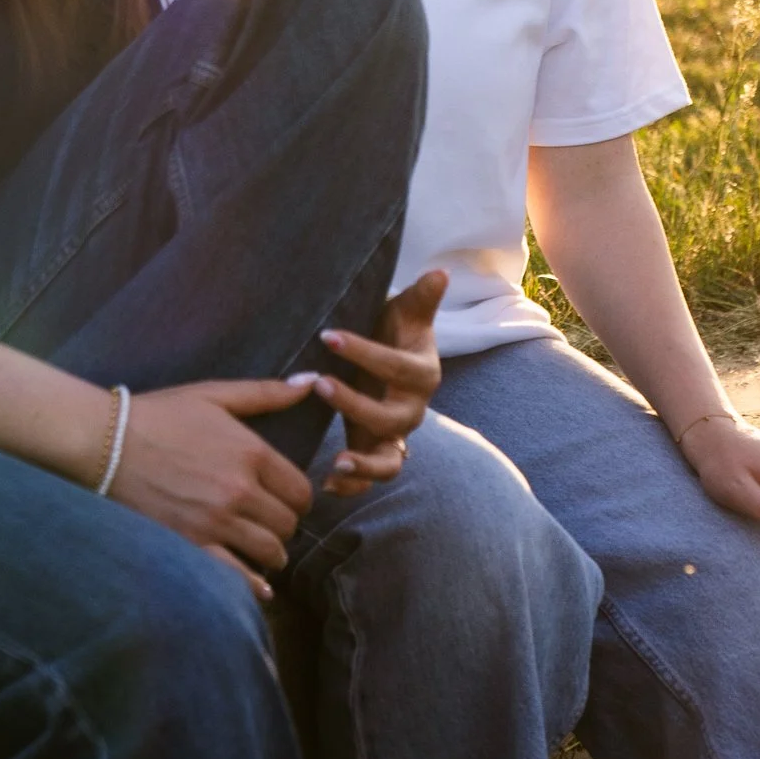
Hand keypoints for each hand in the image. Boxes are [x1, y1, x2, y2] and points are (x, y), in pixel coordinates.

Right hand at [109, 379, 320, 591]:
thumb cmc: (161, 415)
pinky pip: (236, 576)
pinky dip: (253, 585)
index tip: (287, 500)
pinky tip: (260, 587)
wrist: (107, 443)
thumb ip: (266, 393)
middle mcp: (240, 491)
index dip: (298, 498)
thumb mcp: (214, 395)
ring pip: (269, 552)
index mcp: (251, 453)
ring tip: (263, 549)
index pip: (301, 491)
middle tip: (272, 522)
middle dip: (284, 524)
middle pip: (288, 524)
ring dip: (271, 553)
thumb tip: (311, 382)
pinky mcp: (191, 545)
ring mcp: (215, 522)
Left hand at [316, 267, 446, 494]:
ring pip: (389, 463)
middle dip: (356, 405)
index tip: (327, 336)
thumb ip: (422, 298)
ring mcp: (395, 436)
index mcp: (423, 373)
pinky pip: (370, 478)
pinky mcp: (376, 452)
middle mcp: (413, 409)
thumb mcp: (406, 313)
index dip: (364, 352)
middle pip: (393, 419)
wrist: (389, 361)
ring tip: (336, 461)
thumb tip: (440, 273)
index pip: (396, 366)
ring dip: (364, 465)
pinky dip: (352, 486)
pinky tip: (327, 482)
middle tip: (319, 384)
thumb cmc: (396, 332)